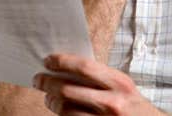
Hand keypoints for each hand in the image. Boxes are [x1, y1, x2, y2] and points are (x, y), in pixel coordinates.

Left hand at [33, 54, 165, 115]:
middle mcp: (113, 102)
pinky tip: (60, 110)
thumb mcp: (123, 87)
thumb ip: (100, 78)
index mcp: (119, 83)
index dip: (62, 62)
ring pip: (66, 110)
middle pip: (68, 89)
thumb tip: (66, 67)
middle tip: (38, 79)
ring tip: (48, 96)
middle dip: (47, 83)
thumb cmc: (134, 106)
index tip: (48, 60)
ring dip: (52, 101)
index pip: (84, 67)